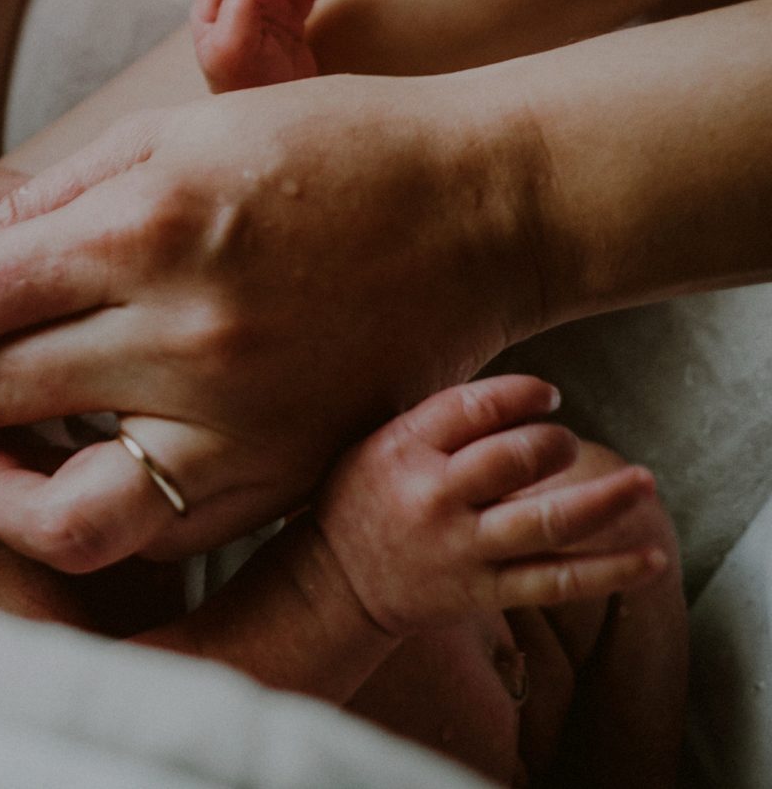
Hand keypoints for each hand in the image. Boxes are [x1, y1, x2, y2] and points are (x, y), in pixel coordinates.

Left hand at [0, 71, 548, 567]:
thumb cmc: (314, 151)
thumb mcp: (168, 138)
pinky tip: (56, 466)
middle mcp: (179, 328)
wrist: (478, 204)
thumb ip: (48, 207)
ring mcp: (232, 416)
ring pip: (57, 504)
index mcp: (141, 224)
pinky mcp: (273, 474)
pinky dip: (75, 511)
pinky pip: (142, 530)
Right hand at [314, 375, 668, 635]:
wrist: (336, 584)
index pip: (474, 407)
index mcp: (404, 449)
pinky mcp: (484, 592)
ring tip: (643, 482)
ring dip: (605, 500)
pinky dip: (610, 572)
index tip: (548, 396)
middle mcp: (434, 497)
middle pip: (515, 458)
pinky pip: (558, 582)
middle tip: (565, 444)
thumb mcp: (379, 445)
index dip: (523, 394)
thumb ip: (440, 423)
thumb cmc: (363, 499)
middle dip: (556, 443)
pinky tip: (651, 559)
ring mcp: (462, 548)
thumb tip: (520, 395)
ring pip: (548, 522)